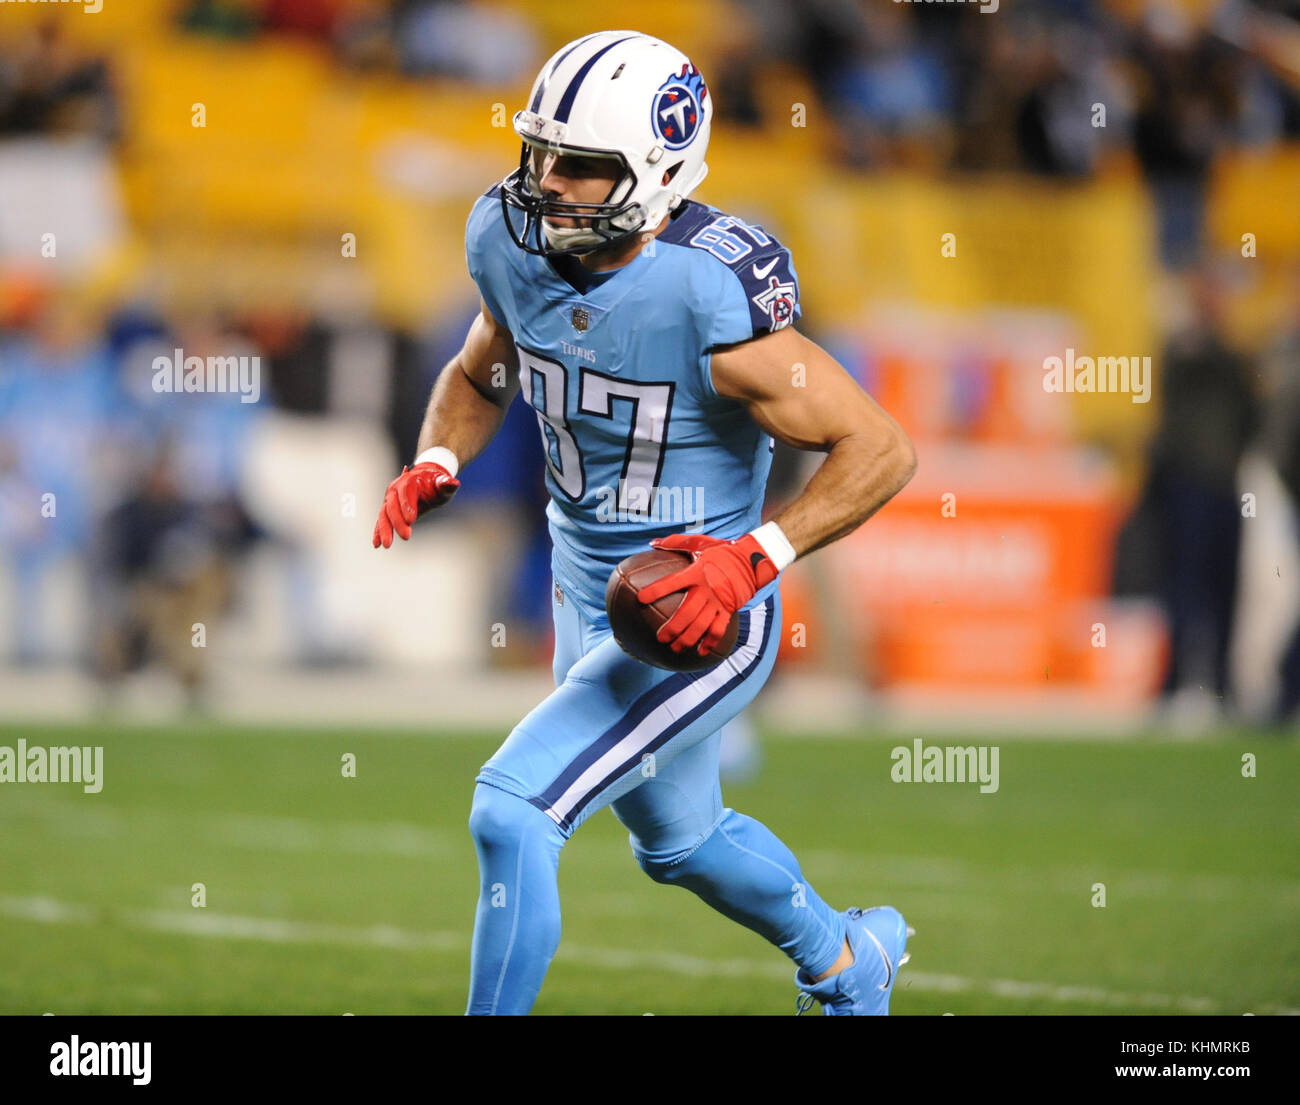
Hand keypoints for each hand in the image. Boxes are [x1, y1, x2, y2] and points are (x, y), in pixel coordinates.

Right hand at [372, 462, 459, 547]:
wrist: (425, 481)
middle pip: (392, 505)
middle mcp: (396, 488)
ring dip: (384, 529)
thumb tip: (453, 483)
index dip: (407, 505)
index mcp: (409, 480)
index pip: (406, 492)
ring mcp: (390, 499)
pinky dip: (377, 531)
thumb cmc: (436, 484)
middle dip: (397, 521)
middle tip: (406, 537)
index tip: (411, 520)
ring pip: (384, 514)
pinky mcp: (387, 509)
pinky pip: (381, 520)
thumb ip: (446, 484)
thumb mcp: (443, 484)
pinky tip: (376, 544)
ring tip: (387, 545)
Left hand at [636, 533, 779, 655]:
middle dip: (672, 628)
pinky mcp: (729, 610)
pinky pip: (718, 629)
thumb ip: (675, 543)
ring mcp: (719, 602)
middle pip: (687, 613)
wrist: (752, 560)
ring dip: (687, 640)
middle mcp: (707, 589)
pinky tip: (701, 652)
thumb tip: (652, 543)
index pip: (672, 582)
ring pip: (701, 626)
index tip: (641, 599)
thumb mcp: (699, 542)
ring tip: (675, 648)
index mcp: (697, 572)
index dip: (656, 590)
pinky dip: (710, 642)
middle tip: (660, 638)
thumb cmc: (722, 551)